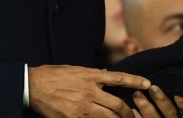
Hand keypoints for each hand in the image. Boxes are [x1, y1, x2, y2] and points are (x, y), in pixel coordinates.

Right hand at [28, 65, 150, 117]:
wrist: (33, 85)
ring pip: (109, 117)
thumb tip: (106, 75)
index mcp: (90, 75)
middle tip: (136, 116)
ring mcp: (82, 106)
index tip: (149, 83)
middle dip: (130, 112)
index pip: (118, 78)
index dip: (135, 81)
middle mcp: (89, 91)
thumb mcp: (75, 69)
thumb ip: (92, 74)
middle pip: (117, 104)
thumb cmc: (53, 75)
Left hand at [132, 85, 182, 117]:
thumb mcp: (171, 90)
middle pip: (170, 112)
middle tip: (152, 87)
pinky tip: (132, 108)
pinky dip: (137, 117)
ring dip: (146, 107)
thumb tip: (152, 56)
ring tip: (136, 94)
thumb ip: (168, 80)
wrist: (159, 111)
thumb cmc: (165, 97)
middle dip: (161, 100)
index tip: (178, 95)